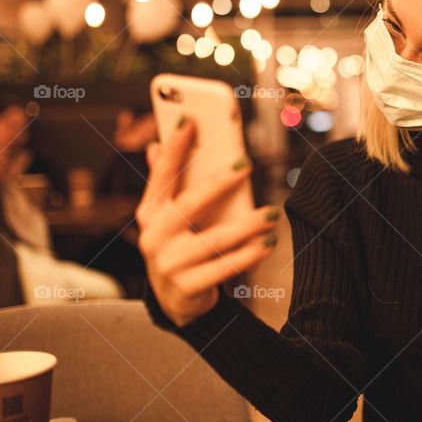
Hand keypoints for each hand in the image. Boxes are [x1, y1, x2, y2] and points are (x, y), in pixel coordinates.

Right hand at [136, 117, 279, 327]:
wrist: (176, 301)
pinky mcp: (187, 287)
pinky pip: (224, 268)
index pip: (162, 176)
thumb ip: (167, 184)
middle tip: (246, 164)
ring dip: (246, 225)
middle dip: (219, 182)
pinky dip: (248, 255)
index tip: (190, 120)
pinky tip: (267, 243)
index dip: (173, 148)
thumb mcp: (169, 218)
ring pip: (214, 239)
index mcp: (150, 213)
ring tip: (271, 214)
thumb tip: (155, 145)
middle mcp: (154, 237)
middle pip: (190, 204)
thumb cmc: (180, 246)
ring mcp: (168, 264)